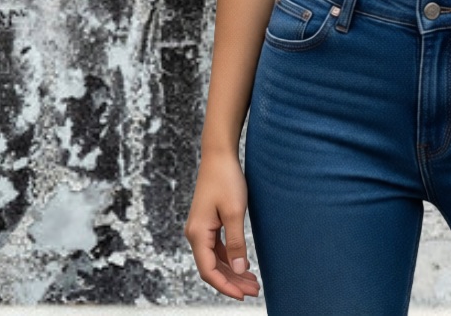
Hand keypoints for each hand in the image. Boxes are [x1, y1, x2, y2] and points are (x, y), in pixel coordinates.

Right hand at [184, 150, 260, 300]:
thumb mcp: (234, 212)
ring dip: (233, 270)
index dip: (226, 286)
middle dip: (233, 281)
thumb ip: (236, 242)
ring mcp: (201, 228)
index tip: (243, 295)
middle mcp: (195, 234)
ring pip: (216, 258)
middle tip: (255, 290)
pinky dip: (230, 257)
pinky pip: (217, 247)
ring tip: (253, 281)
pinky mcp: (208, 222)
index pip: (208, 271)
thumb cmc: (226, 179)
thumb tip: (238, 269)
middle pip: (212, 267)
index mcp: (197, 234)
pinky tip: (244, 263)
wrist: (219, 155)